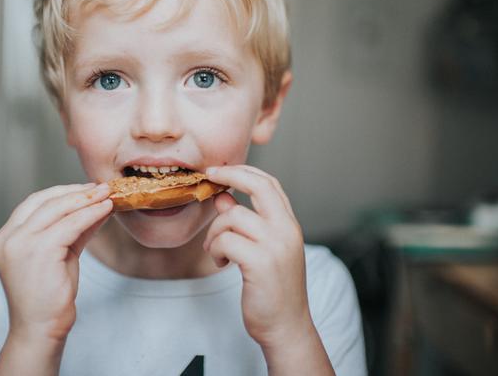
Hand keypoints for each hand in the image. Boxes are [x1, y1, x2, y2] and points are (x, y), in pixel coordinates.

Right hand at [0, 183, 111, 343]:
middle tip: (101, 187)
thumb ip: (73, 229)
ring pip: (59, 209)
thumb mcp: (59, 254)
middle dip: (76, 192)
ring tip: (107, 195)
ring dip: (86, 199)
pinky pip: (71, 224)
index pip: (34, 203)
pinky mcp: (39, 251)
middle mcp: (8, 237)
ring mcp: (20, 243)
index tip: (86, 188)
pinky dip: (91, 213)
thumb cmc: (49, 295)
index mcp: (6, 237)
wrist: (40, 329)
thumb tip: (97, 205)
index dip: (62, 191)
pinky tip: (105, 209)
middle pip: (46, 202)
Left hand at [203, 165, 309, 348]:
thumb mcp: (262, 250)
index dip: (243, 171)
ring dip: (215, 233)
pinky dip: (215, 249)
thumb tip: (223, 198)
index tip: (220, 171)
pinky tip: (220, 262)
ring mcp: (275, 245)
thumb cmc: (272, 289)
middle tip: (209, 178)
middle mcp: (287, 230)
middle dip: (229, 175)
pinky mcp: (260, 262)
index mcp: (289, 225)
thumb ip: (245, 223)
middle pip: (258, 185)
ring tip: (216, 251)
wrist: (286, 326)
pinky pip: (225, 240)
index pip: (269, 183)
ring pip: (232, 216)